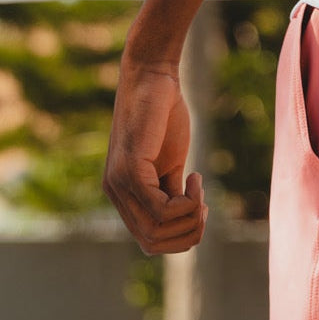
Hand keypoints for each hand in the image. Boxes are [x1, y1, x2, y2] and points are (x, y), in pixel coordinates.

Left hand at [103, 59, 208, 253]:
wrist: (152, 76)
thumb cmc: (162, 115)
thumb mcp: (168, 162)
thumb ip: (169, 190)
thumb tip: (184, 219)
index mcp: (123, 194)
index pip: (149, 241)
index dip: (180, 236)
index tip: (199, 207)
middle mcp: (115, 193)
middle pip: (152, 243)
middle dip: (187, 233)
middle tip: (202, 204)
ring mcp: (120, 182)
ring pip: (156, 231)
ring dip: (189, 218)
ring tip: (199, 191)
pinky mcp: (131, 169)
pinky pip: (160, 208)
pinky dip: (186, 202)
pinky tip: (194, 177)